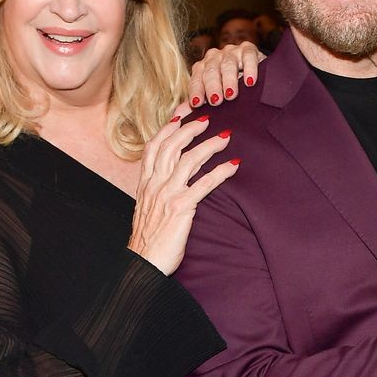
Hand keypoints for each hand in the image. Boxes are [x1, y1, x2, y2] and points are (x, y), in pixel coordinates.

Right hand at [129, 109, 239, 274]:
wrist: (143, 264)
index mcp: (145, 183)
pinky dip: (220, 172)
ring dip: (209, 145)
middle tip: (207, 118)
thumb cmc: (148, 240)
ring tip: (225, 137)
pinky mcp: (181, 207)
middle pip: (172, 145)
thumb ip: (155, 190)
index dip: (168, 126)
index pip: (154, 146)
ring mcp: (167, 194)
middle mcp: (155, 184)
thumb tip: (168, 178)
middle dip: (190, 128)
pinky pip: (204, 184)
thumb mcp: (146, 209)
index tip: (182, 112)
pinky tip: (232, 166)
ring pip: (188, 159)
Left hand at [189, 42, 263, 106]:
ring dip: (229, 80)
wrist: (256, 78)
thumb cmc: (231, 89)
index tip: (197, 104)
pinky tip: (250, 82)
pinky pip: (248, 56)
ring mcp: (231, 52)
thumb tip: (178, 115)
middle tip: (215, 101)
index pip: (196, 80)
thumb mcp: (214, 97)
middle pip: (210, 71)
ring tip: (231, 94)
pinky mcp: (248, 49)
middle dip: (212, 86)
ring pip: (227, 64)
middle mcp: (214, 58)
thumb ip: (198, 104)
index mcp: (202, 68)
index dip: (196, 91)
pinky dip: (249, 69)